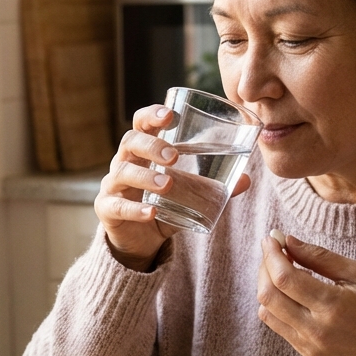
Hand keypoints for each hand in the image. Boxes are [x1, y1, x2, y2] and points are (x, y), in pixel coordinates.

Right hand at [98, 104, 250, 270]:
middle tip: (174, 156)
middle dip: (151, 145)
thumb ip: (213, 188)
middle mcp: (124, 163)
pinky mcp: (108, 210)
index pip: (141, 124)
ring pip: (122, 173)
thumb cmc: (163, 205)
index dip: (151, 115)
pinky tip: (151, 212)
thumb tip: (247, 180)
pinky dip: (135, 209)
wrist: (140, 240)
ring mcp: (112, 186)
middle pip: (129, 142)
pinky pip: (117, 206)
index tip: (170, 115)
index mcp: (143, 152)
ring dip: (146, 177)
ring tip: (167, 184)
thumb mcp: (188, 195)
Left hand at [257, 233, 355, 355]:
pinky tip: (292, 292)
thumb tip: (287, 241)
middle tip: (273, 250)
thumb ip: (320, 256)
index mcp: (333, 306)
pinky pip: (277, 326)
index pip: (285, 278)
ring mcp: (309, 345)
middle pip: (269, 295)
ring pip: (267, 312)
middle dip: (265, 268)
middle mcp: (316, 329)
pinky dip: (276, 305)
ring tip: (285, 270)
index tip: (271, 238)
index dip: (272, 254)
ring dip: (267, 286)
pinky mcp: (307, 353)